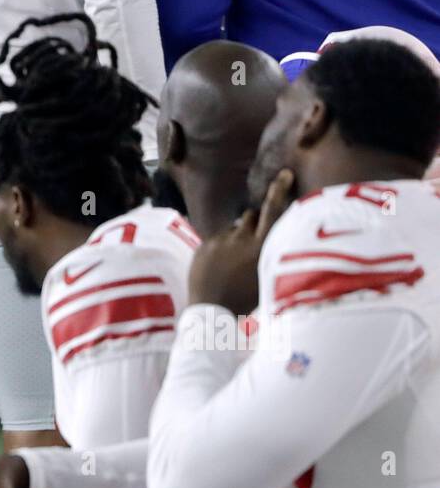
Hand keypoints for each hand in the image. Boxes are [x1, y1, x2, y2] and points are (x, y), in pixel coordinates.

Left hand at [187, 169, 294, 313]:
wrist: (211, 313)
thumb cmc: (245, 299)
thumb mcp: (266, 274)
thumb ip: (268, 250)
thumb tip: (271, 235)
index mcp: (262, 247)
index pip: (273, 210)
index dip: (279, 190)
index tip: (284, 174)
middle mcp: (242, 239)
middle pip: (251, 215)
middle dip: (253, 222)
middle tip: (249, 243)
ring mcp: (220, 241)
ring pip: (233, 228)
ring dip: (235, 237)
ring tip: (231, 263)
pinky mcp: (204, 246)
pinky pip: (215, 239)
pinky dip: (219, 249)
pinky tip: (218, 268)